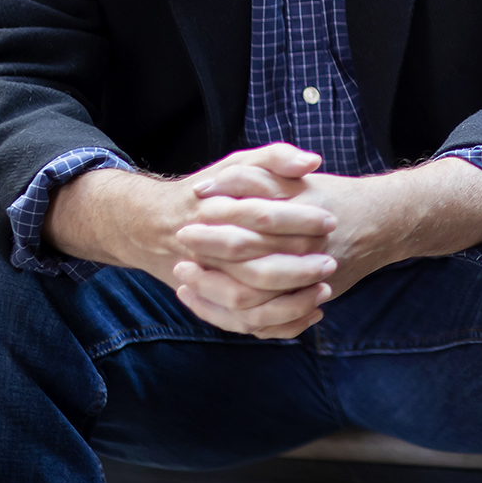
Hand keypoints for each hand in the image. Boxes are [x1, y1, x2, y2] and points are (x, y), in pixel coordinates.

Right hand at [47, 142, 339, 338]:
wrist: (151, 225)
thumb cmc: (208, 190)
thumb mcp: (238, 164)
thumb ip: (275, 157)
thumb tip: (312, 163)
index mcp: (215, 211)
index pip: (262, 217)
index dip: (299, 220)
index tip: (330, 221)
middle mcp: (207, 249)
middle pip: (254, 266)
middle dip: (297, 268)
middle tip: (330, 262)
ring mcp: (205, 280)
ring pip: (245, 303)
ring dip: (289, 302)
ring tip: (325, 290)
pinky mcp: (209, 302)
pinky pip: (241, 325)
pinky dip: (277, 325)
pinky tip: (310, 314)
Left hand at [180, 156, 481, 301]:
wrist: (384, 223)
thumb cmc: (332, 197)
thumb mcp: (298, 177)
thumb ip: (259, 173)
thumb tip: (210, 186)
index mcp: (303, 213)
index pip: (249, 216)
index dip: (215, 217)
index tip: (188, 213)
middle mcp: (306, 248)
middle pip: (247, 261)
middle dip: (209, 257)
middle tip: (179, 249)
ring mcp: (310, 278)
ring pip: (255, 298)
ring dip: (216, 292)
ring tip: (187, 282)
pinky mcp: (312, 297)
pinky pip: (270, 320)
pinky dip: (238, 318)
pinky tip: (213, 305)